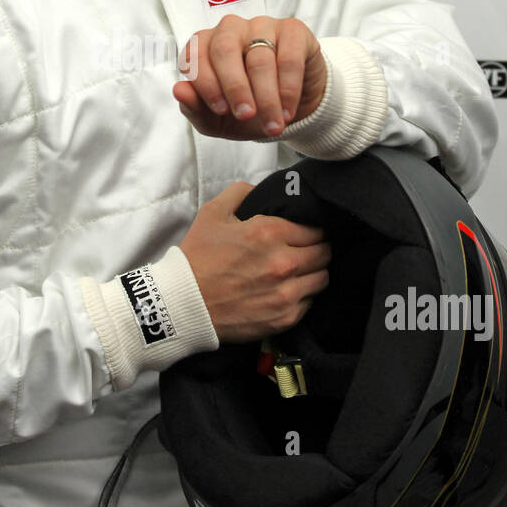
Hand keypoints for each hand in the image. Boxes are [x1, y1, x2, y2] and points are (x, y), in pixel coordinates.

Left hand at [173, 14, 326, 140]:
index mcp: (204, 46)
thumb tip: (179, 90)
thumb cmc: (247, 108)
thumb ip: (194, 108)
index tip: (221, 110)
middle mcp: (229, 29)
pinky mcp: (292, 30)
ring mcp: (261, 25)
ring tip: (273, 124)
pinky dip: (288, 88)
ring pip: (259, 57)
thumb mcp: (216, 120)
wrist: (287, 109)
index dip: (206, 84)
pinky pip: (289, 57)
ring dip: (267, 97)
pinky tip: (287, 110)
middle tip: (246, 116)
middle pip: (224, 50)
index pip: (194, 56)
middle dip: (235, 87)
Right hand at [179, 183, 329, 343]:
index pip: (315, 228)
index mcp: (269, 232)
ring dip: (314, 272)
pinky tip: (288, 291)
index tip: (303, 232)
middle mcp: (283, 262)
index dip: (311, 228)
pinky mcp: (284, 317)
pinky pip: (310, 302)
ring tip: (300, 271)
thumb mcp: (212, 213)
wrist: (182, 304)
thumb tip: (260, 189)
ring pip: (322, 277)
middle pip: (324, 252)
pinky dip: (303, 295)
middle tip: (304, 250)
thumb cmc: (196, 258)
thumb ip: (241, 193)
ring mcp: (286, 293)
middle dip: (317, 248)